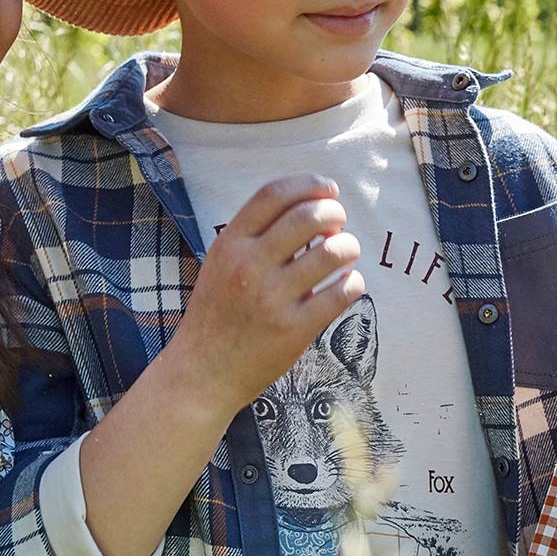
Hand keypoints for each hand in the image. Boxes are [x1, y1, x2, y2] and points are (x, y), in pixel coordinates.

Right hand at [171, 174, 364, 413]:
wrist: (202, 371)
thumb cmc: (218, 313)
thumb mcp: (221, 263)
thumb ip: (256, 236)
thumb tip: (312, 207)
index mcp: (230, 244)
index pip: (274, 194)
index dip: (309, 183)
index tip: (328, 189)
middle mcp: (250, 266)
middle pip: (308, 216)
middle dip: (334, 212)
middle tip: (339, 223)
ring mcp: (272, 298)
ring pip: (332, 252)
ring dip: (349, 246)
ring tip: (346, 253)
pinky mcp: (294, 330)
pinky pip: (341, 293)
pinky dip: (354, 283)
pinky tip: (348, 284)